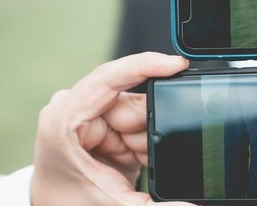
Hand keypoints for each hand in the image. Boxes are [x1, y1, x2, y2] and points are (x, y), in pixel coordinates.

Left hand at [31, 52, 193, 205]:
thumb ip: (156, 205)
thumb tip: (193, 205)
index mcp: (63, 120)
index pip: (109, 78)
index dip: (145, 65)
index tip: (177, 65)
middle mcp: (74, 108)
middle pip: (131, 101)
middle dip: (149, 128)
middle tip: (143, 158)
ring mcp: (88, 113)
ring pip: (139, 111)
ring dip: (146, 139)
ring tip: (135, 164)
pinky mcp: (101, 120)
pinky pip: (137, 120)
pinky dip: (143, 140)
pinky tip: (134, 159)